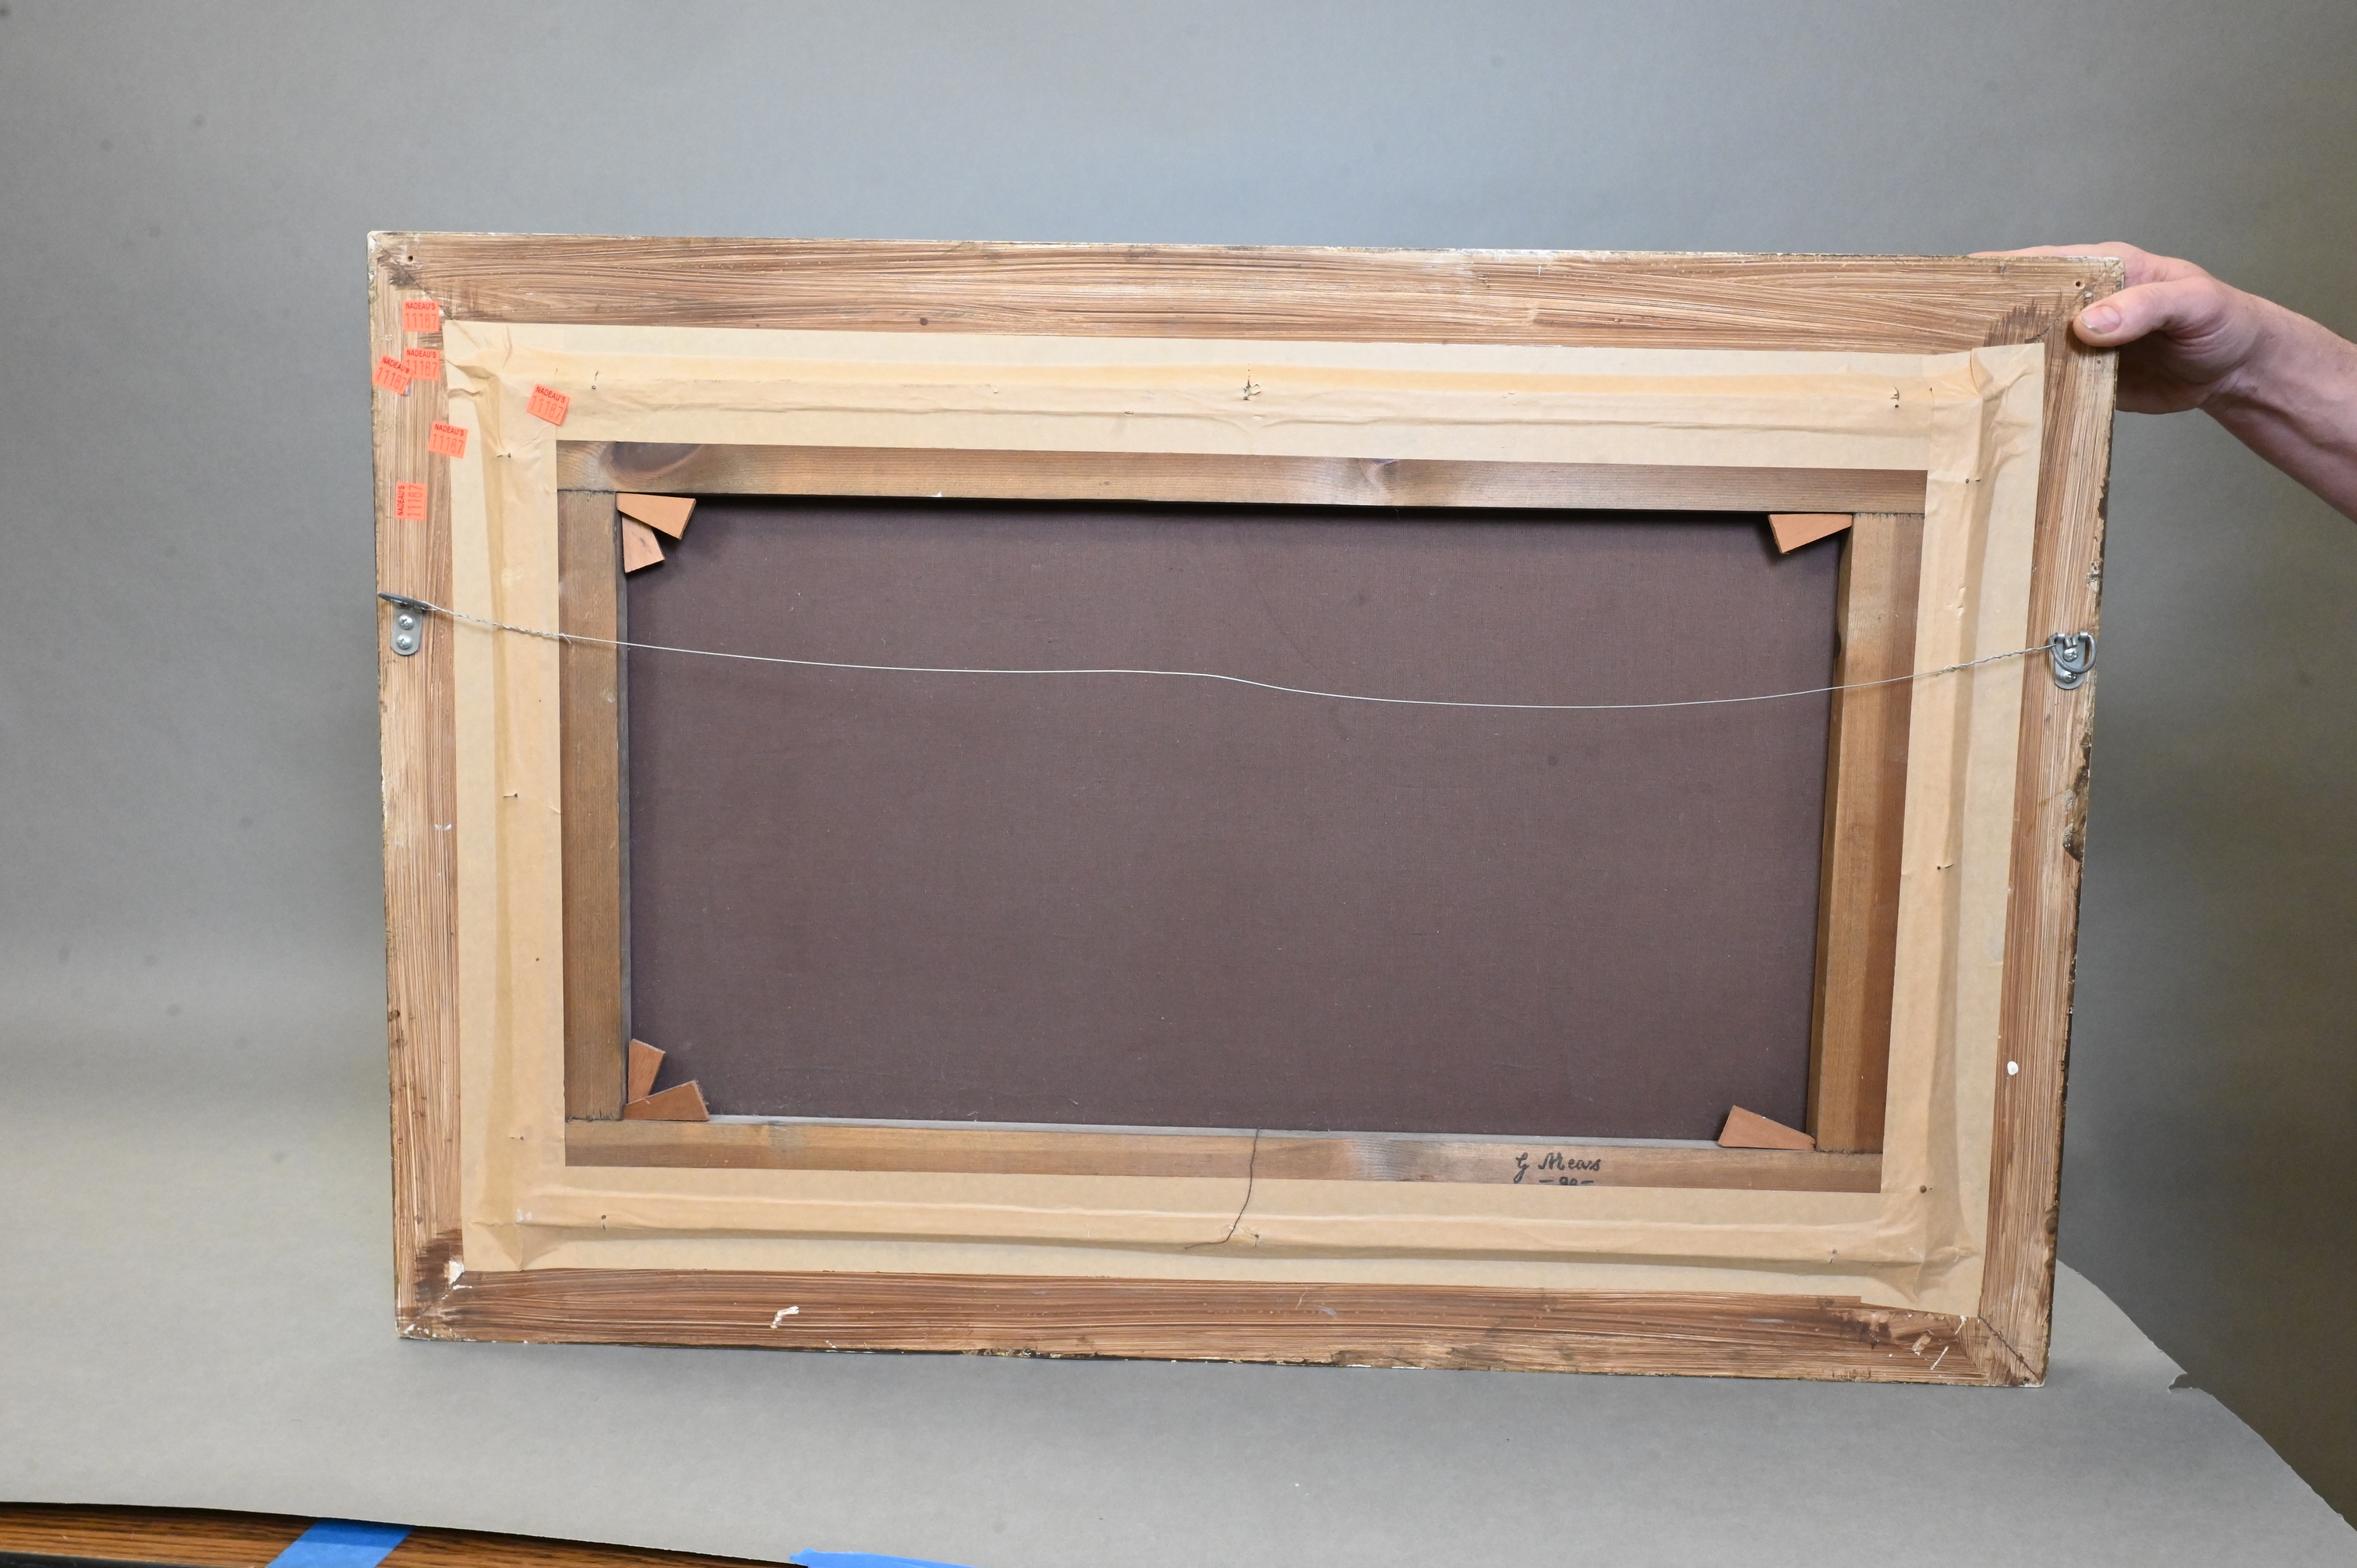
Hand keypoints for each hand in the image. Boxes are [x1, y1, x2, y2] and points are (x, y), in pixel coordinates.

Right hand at [1978, 243, 2271, 413]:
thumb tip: (2086, 324)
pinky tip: (1996, 405)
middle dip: (1984, 320)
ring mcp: (2078, 345)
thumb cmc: (2222, 321)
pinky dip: (2025, 395)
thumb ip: (2142, 307)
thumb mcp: (2193, 303)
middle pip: (2020, 308)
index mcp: (2101, 270)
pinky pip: (2047, 386)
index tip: (1953, 284)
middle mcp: (2081, 305)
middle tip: (1940, 337)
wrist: (2238, 371)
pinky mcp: (2082, 381)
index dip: (1995, 272)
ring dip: (1999, 362)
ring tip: (1953, 375)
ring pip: (2028, 350)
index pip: (2038, 263)